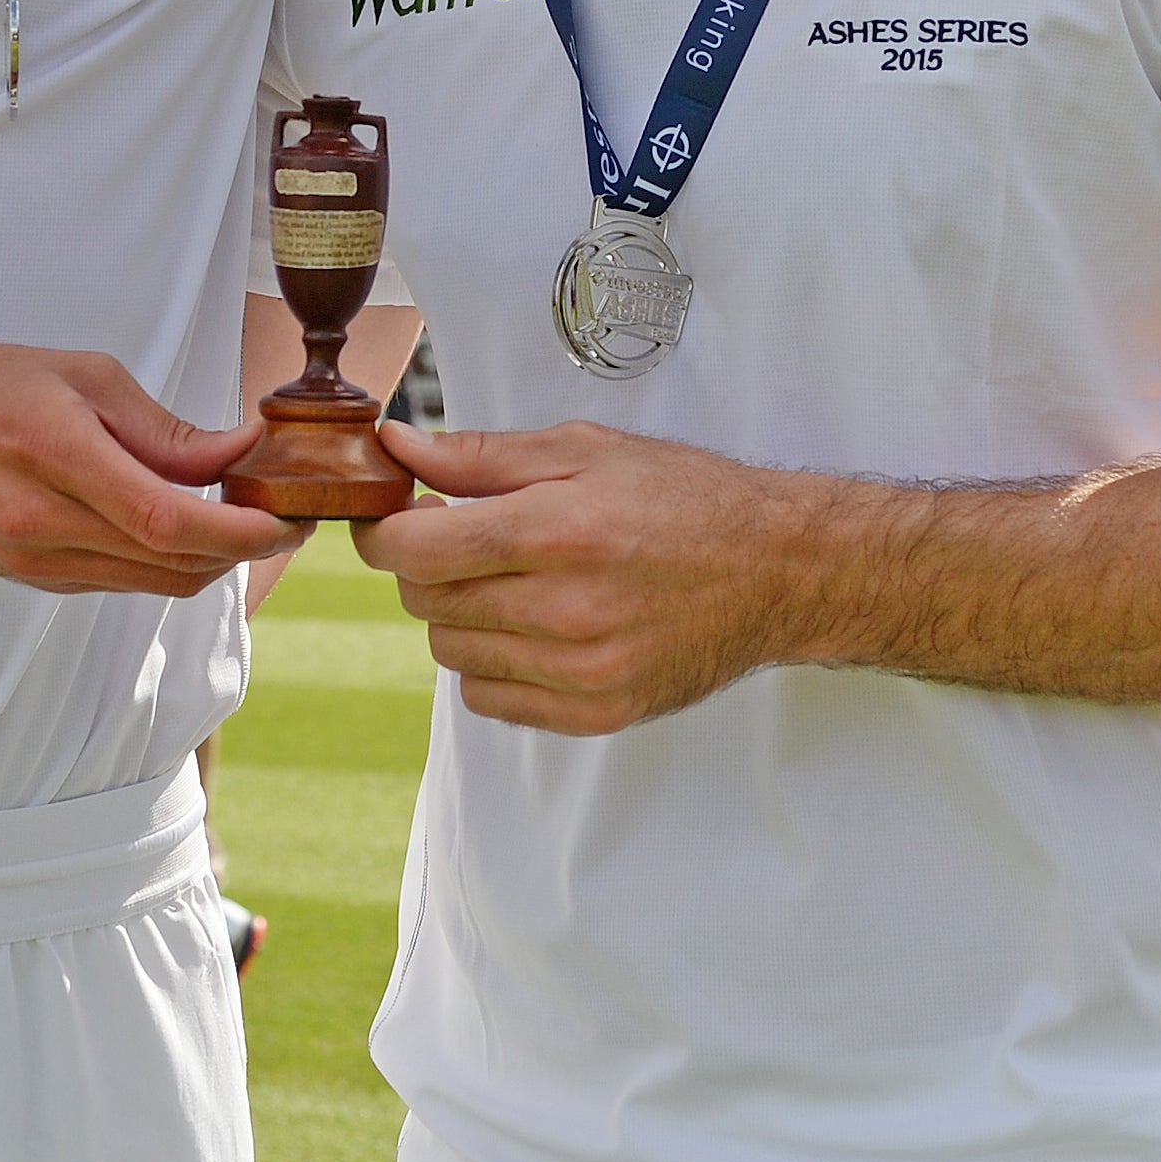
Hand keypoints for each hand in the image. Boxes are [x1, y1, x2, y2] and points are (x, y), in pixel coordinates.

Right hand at [0, 337, 305, 597]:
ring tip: (239, 516)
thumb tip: (238, 454)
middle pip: (169, 564)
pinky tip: (175, 525)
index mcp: (52, 452)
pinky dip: (157, 561)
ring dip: (204, 560)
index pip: (167, 518)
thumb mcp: (80, 375)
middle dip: (240, 549)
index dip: (240, 530)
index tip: (287, 518)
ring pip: (148, 583)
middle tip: (284, 515)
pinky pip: (113, 581)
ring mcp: (27, 561)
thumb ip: (162, 428)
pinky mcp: (22, 579)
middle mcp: (37, 522)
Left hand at [356, 420, 817, 734]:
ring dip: (460, 612)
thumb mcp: (584, 450)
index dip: (384, 531)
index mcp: (560, 532)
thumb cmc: (684, 498)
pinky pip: (488, 698)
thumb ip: (480, 456)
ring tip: (510, 578)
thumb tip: (395, 448)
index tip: (392, 516)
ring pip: (451, 651)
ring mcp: (582, 672)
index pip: (417, 551)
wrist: (777, 570)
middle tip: (465, 535)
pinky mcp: (596, 713)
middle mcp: (567, 611)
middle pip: (428, 601)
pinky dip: (490, 662)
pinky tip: (530, 625)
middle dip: (427, 564)